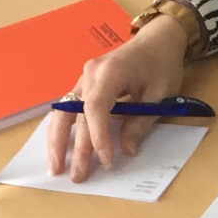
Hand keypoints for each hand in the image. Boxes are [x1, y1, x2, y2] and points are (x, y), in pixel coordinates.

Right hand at [48, 17, 188, 183]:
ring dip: (58, 141)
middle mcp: (90, 74)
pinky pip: (68, 109)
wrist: (157, 40)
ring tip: (56, 168)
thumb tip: (126, 150)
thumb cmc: (161, 65)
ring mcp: (83, 79)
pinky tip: (58, 150)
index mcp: (111, 71)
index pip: (96, 108)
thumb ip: (141, 122)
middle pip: (75, 114)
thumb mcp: (160, 95)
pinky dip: (62, 131)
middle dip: (76, 148)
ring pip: (63, 112)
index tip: (107, 161)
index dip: (99, 137)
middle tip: (77, 177)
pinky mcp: (83, 86)